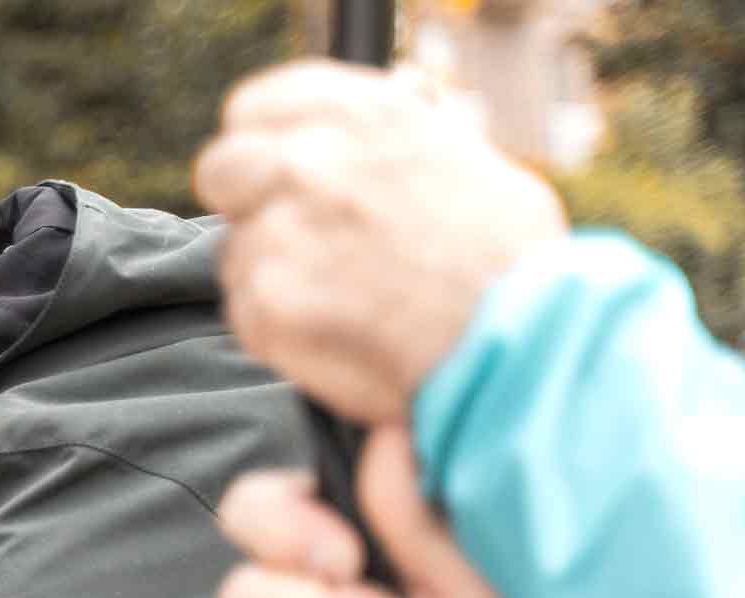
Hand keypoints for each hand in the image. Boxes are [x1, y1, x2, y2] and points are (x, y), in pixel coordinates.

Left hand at [195, 60, 567, 424]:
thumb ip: (391, 142)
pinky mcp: (267, 299)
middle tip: (297, 241)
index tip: (274, 171)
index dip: (261, 143)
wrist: (522, 341)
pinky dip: (279, 328)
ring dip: (274, 275)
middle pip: (223, 171)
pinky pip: (246, 311)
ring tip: (348, 299)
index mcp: (363, 115)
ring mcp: (281, 231)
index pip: (255, 108)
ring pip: (236, 252)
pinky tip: (338, 332)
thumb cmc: (507, 259)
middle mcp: (311, 161)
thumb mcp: (462, 160)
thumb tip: (378, 116)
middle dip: (249, 205)